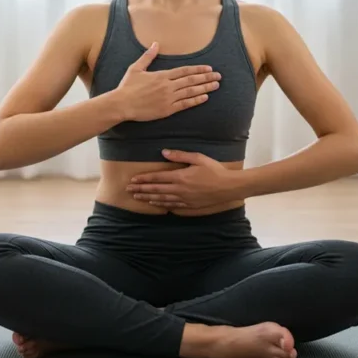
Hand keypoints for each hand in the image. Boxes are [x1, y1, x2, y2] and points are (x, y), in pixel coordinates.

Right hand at [114, 42, 221, 121]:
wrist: (122, 104)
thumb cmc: (127, 86)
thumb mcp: (136, 68)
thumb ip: (148, 56)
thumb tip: (156, 43)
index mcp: (162, 75)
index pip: (184, 71)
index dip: (198, 69)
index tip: (209, 68)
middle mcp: (168, 86)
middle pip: (191, 80)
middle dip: (206, 77)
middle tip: (218, 76)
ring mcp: (169, 98)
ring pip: (191, 92)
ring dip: (205, 88)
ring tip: (216, 85)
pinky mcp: (167, 109)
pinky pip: (185, 104)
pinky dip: (196, 100)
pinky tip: (205, 97)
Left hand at [126, 149, 243, 208]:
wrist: (228, 187)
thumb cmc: (214, 170)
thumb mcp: (198, 158)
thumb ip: (180, 155)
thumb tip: (163, 152)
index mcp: (180, 176)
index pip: (157, 177)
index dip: (144, 179)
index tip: (133, 180)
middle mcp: (179, 189)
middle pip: (156, 189)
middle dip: (141, 189)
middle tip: (128, 190)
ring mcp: (184, 198)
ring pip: (161, 199)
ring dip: (147, 198)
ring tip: (137, 197)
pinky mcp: (189, 205)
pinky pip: (171, 205)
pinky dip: (161, 204)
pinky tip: (154, 203)